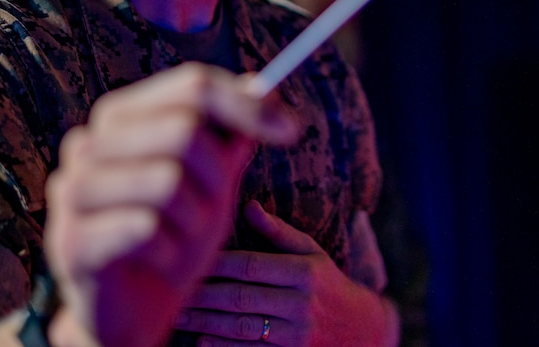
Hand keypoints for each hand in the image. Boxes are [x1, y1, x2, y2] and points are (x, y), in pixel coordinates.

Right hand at [43, 64, 295, 346]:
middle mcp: (87, 143)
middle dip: (218, 177)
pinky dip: (170, 250)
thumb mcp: (216, 179)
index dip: (246, 104)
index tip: (292, 130)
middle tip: (214, 209)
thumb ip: (233, 133)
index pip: (191, 84)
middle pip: (183, 129)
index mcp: (120, 115)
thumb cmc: (176, 234)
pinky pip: (146, 229)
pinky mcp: (71, 240)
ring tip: (181, 236)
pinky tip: (158, 261)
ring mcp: (71, 190)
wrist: (139, 309)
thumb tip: (266, 85)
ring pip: (168, 181)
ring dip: (194, 219)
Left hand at [176, 201, 396, 345]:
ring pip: (242, 327)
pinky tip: (202, 341)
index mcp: (305, 272)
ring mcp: (298, 335)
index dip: (218, 264)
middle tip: (173, 289)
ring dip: (206, 322)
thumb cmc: (331, 285)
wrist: (365, 332)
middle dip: (203, 294)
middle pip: (241, 297)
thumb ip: (279, 232)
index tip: (191, 260)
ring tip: (179, 314)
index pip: (251, 265)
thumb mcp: (313, 253)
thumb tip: (248, 206)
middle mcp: (302, 303)